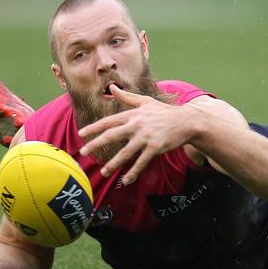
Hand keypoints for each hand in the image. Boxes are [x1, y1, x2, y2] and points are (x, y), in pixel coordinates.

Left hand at [78, 84, 196, 183]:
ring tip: (104, 172)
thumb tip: (111, 88)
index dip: (94, 128)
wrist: (186, 122)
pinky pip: (141, 162)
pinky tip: (126, 180)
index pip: (109, 121)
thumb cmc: (164, 112)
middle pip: (112, 136)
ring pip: (125, 153)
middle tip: (83, 152)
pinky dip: (133, 172)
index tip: (81, 133)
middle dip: (96, 144)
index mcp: (132, 114)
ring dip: (113, 164)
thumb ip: (126, 97)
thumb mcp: (145, 102)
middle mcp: (137, 125)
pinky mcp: (155, 148)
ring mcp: (146, 137)